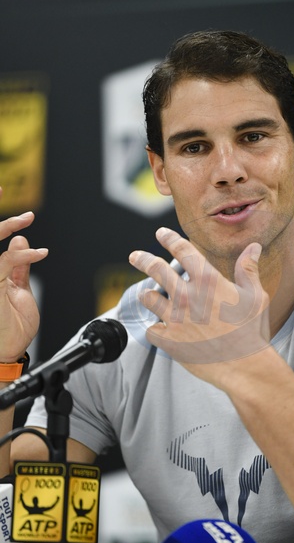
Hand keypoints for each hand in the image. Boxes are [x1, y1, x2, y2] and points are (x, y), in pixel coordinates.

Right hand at [0, 205, 47, 361]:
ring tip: (27, 218)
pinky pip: (4, 262)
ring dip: (7, 226)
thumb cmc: (11, 326)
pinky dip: (23, 255)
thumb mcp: (17, 289)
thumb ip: (17, 265)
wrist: (6, 353)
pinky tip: (40, 253)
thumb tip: (19, 240)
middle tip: (1, 189)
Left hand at [129, 227, 269, 382]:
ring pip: (148, 298)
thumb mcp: (256, 296)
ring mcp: (175, 319)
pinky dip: (154, 328)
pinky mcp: (169, 341)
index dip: (169, 239)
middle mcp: (187, 296)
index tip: (161, 234)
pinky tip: (158, 329)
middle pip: (156, 269)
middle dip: (143, 259)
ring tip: (146, 295)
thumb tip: (253, 247)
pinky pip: (151, 330)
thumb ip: (248, 269)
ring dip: (147, 295)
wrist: (245, 366)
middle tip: (135, 256)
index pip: (182, 250)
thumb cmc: (253, 331)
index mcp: (208, 281)